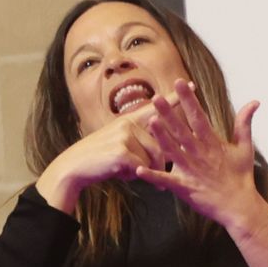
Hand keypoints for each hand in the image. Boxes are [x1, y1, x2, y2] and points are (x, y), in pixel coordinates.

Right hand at [35, 98, 168, 212]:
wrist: (73, 167)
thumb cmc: (97, 159)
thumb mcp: (117, 144)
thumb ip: (137, 142)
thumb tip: (157, 154)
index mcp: (128, 121)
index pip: (156, 107)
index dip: (175, 98)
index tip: (194, 87)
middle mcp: (128, 124)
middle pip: (159, 145)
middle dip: (159, 164)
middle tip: (155, 180)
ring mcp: (124, 136)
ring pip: (151, 158)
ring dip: (144, 172)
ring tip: (132, 175)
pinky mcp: (121, 151)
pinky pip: (140, 167)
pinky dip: (132, 176)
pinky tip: (119, 174)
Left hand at [135, 80, 262, 230]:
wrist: (239, 206)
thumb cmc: (240, 176)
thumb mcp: (244, 147)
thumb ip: (244, 123)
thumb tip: (254, 101)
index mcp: (212, 142)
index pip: (198, 116)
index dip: (189, 99)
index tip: (180, 82)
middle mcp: (199, 153)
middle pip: (182, 130)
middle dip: (169, 113)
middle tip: (156, 97)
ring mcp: (191, 170)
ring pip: (172, 150)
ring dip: (161, 137)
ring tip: (149, 121)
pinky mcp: (184, 187)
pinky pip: (166, 180)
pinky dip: (152, 176)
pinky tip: (138, 170)